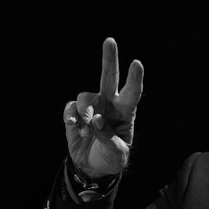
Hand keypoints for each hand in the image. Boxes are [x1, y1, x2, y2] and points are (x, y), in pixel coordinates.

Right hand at [64, 38, 143, 178]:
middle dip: (109, 59)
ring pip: (85, 98)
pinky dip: (70, 115)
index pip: (133, 93)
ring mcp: (92, 107)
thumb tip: (97, 119)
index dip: (135, 78)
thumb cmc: (111, 158)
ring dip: (85, 115)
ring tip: (86, 133)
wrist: (92, 168)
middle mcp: (109, 104)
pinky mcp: (75, 113)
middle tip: (110, 41)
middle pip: (109, 77)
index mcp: (125, 112)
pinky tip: (73, 125)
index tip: (137, 63)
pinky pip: (70, 107)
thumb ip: (108, 137)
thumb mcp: (117, 154)